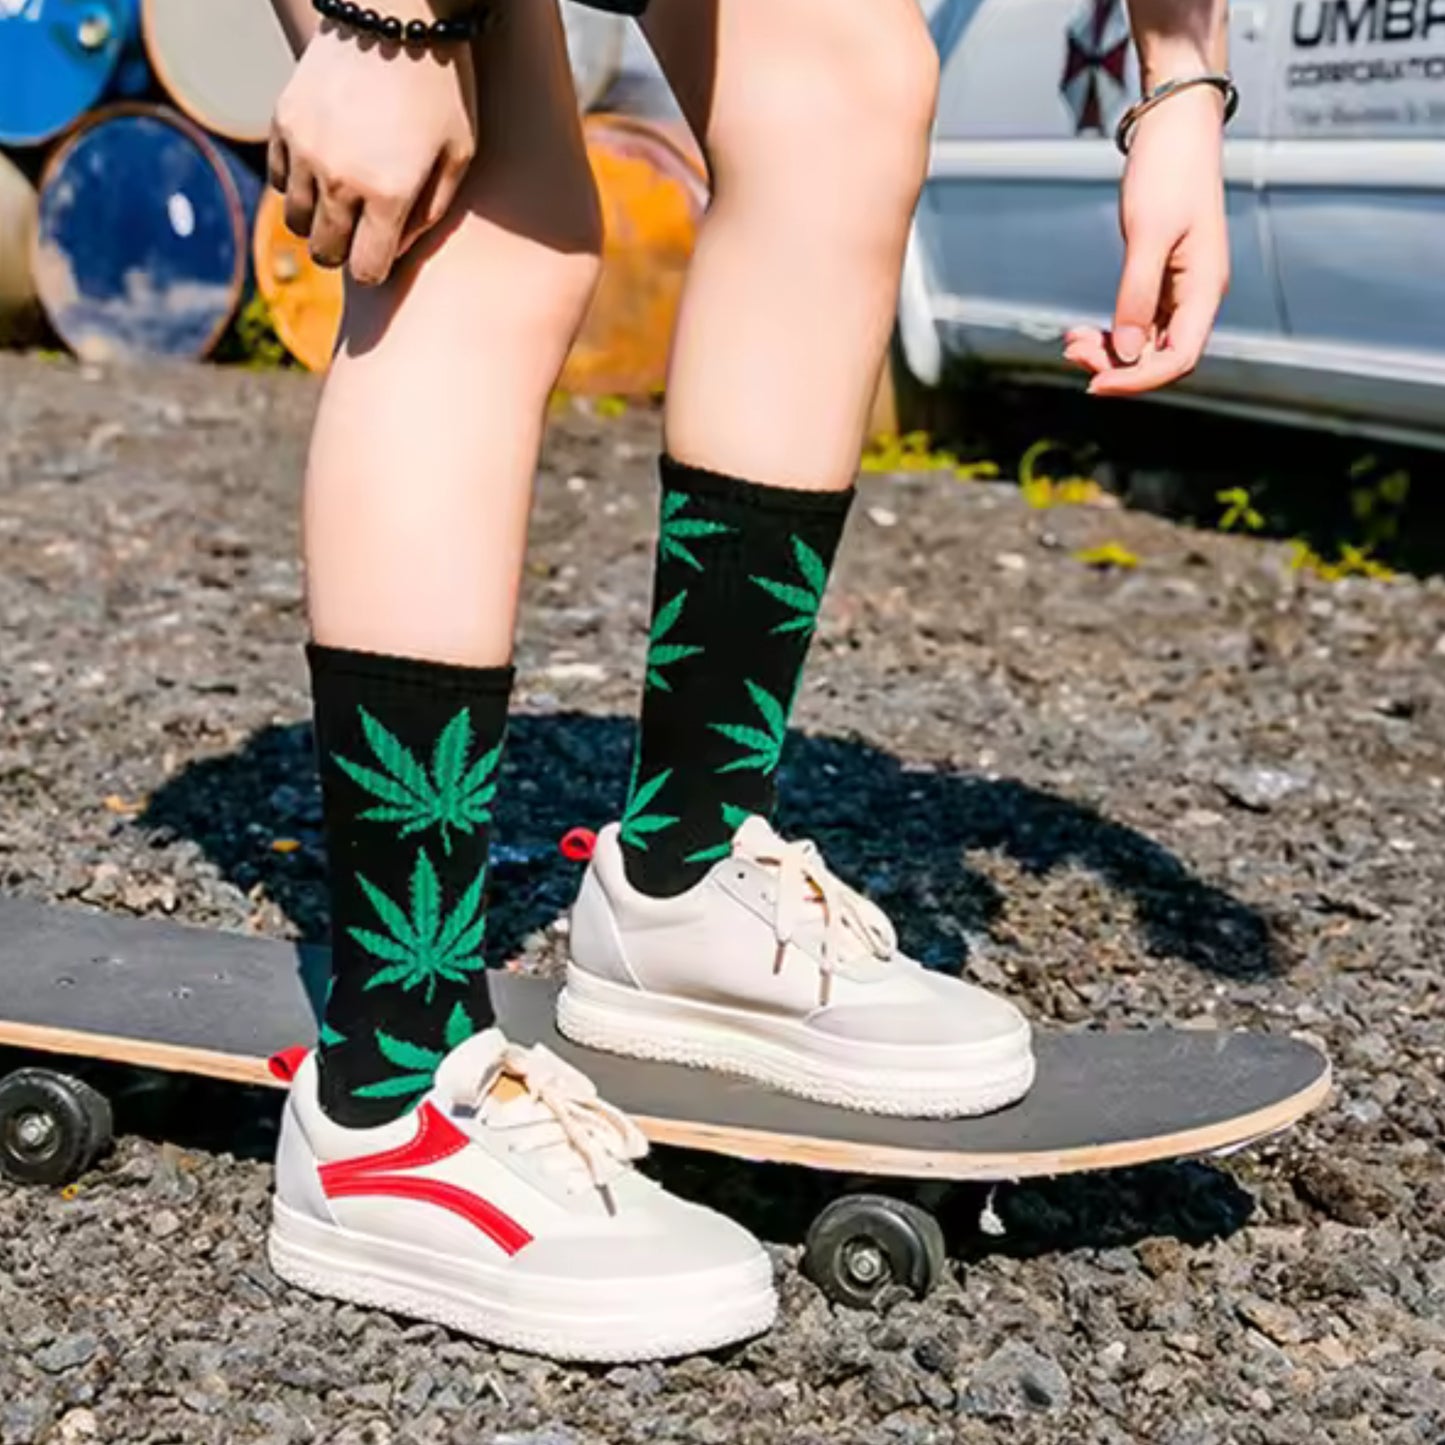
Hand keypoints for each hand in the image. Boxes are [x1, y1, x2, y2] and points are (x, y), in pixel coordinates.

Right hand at [268, 11, 477, 285]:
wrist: (396, 12)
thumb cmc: (441, 86)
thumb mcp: (458, 155)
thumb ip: (429, 213)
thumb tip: (393, 250)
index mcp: (388, 194)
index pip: (366, 271)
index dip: (376, 271)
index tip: (381, 256)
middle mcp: (339, 179)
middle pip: (325, 252)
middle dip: (344, 252)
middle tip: (361, 234)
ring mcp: (306, 150)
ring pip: (297, 222)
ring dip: (318, 222)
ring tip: (342, 204)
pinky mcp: (284, 122)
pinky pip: (280, 181)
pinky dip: (298, 185)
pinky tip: (323, 171)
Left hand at [1064, 86, 1227, 395]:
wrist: (1175, 128)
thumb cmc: (1168, 171)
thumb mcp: (1148, 233)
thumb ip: (1137, 294)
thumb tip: (1126, 352)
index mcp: (1205, 289)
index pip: (1179, 359)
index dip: (1138, 380)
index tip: (1094, 384)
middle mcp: (1196, 297)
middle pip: (1159, 357)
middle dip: (1115, 365)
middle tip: (1071, 352)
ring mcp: (1179, 290)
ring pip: (1144, 344)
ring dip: (1108, 351)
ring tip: (1070, 341)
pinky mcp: (1160, 279)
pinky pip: (1136, 323)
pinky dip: (1109, 333)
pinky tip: (1080, 331)